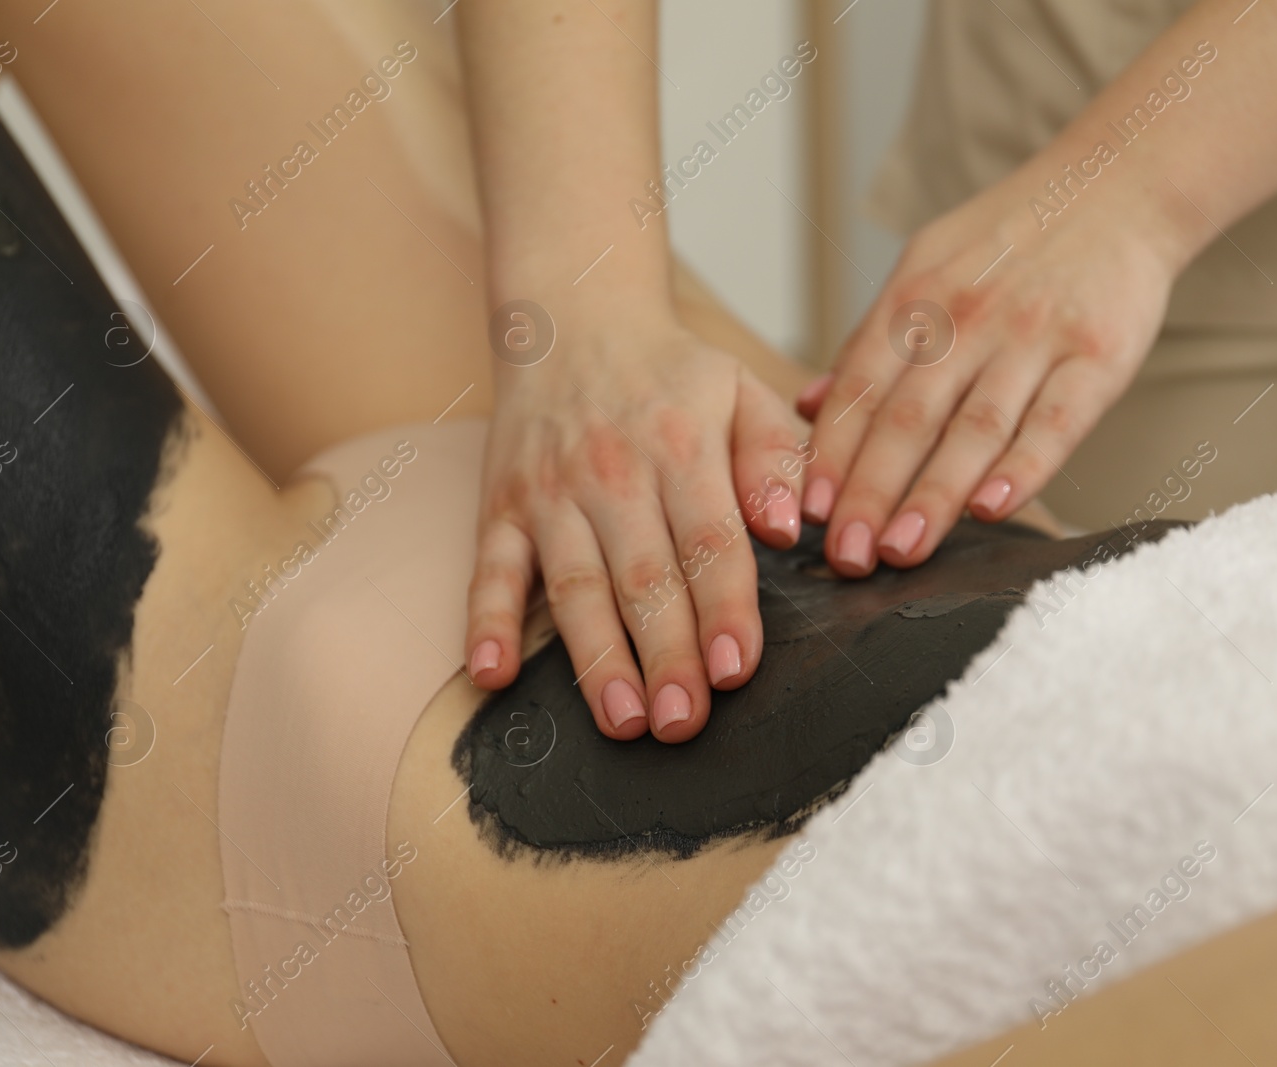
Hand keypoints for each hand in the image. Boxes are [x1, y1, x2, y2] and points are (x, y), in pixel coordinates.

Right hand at [464, 307, 809, 742]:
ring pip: (574, 586)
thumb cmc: (671, 372)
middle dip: (666, 655)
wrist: (572, 315)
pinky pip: (490, 571)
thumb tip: (790, 528)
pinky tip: (491, 677)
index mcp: (682, 445)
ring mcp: (549, 494)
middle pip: (643, 578)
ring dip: (596, 658)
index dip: (724, 607)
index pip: (709, 540)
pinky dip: (486, 624)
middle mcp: (613, 473)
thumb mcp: (742, 390)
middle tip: (683, 722)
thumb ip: (775, 458)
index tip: (737, 667)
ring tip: (621, 721)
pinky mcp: (500, 507)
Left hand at [796, 158, 1182, 575]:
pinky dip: (1024, 468)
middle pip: (908, 418)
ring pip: (974, 428)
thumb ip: (871, 344)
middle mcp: (966, 318)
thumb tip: (808, 409)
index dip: (831, 454)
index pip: (860, 389)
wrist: (1117, 185)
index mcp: (914, 299)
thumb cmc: (1010, 243)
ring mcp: (1033, 336)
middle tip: (844, 556)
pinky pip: (1056, 420)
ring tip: (902, 550)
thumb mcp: (925, 269)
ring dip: (933, 495)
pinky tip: (991, 510)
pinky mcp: (1098, 353)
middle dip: (869, 492)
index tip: (807, 514)